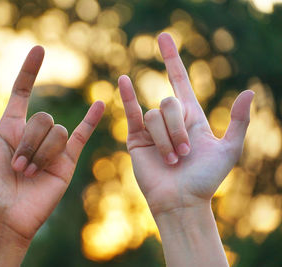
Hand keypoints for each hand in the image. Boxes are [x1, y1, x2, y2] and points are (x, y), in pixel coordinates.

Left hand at [0, 46, 104, 243]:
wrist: (2, 219)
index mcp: (10, 129)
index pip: (22, 93)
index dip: (29, 72)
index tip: (38, 50)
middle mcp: (32, 136)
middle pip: (42, 118)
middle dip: (29, 143)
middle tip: (17, 168)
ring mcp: (51, 148)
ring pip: (57, 132)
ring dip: (42, 154)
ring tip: (29, 175)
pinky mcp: (66, 162)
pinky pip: (81, 136)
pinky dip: (91, 120)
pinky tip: (99, 105)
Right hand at [118, 33, 253, 216]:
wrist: (181, 201)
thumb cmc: (206, 179)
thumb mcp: (229, 150)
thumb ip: (240, 122)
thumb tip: (249, 91)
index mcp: (191, 117)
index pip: (179, 80)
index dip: (172, 59)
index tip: (163, 38)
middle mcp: (170, 119)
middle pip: (169, 103)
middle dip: (178, 129)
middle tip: (184, 154)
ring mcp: (151, 128)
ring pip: (154, 115)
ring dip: (165, 139)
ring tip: (172, 161)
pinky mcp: (136, 138)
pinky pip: (131, 113)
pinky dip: (127, 96)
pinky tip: (123, 81)